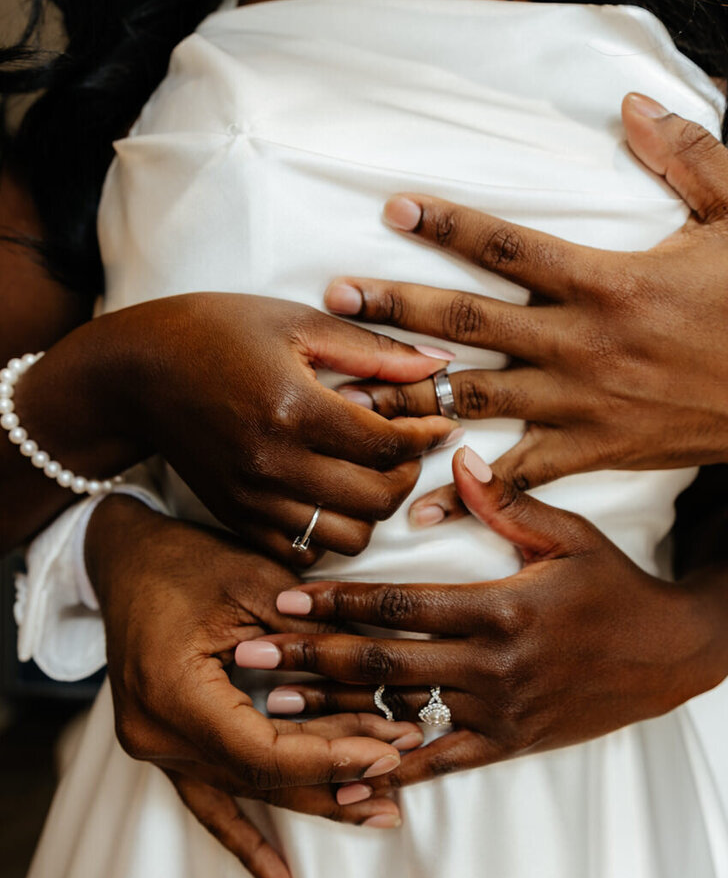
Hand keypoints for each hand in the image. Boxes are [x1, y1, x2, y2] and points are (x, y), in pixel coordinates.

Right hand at [15, 293, 457, 562]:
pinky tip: (330, 498)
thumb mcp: (296, 323)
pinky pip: (305, 553)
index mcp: (293, 407)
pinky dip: (329, 534)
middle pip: (377, 501)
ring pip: (347, 539)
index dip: (427, 438)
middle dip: (407, 476)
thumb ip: (373, 351)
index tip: (441, 425)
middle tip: (406, 451)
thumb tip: (438, 366)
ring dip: (371, 512)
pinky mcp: (238, 521)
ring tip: (368, 477)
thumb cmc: (216, 334)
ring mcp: (254, 500)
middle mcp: (274, 464)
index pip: (387, 445)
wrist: (137, 375)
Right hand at [86, 496, 421, 877]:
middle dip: (337, 776)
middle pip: (263, 777)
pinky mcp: (166, 750)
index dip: (330, 759)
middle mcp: (157, 735)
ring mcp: (156, 750)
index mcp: (172, 693)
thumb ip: (310, 635)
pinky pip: (211, 805)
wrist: (123, 559)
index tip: (389, 751)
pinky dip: (248, 841)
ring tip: (380, 814)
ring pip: (248, 792)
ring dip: (313, 803)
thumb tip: (380, 676)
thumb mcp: (252, 582)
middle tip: (402, 774)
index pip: (264, 750)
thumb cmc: (184, 560)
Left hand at [248, 447, 724, 789]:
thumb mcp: (569, 535)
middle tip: (246, 655)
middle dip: (308, 657)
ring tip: (270, 710)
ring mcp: (498, 712)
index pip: (398, 605)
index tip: (279, 596)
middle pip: (381, 662)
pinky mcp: (507, 744)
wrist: (670, 657)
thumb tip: (455, 458)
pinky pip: (439, 764)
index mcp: (500, 608)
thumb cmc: (616, 588)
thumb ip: (507, 502)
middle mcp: (492, 665)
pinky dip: (389, 774)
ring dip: (330, 714)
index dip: (333, 601)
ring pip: (398, 715)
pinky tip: (342, 783)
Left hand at [324, 94, 727, 526]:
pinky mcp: (587, 451)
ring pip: (477, 396)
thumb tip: (633, 107)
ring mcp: (579, 406)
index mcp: (609, 284)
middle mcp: (581, 346)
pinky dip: (465, 490)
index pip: (510, 247)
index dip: (447, 224)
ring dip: (410, 391)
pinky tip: (414, 505)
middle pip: (470, 322)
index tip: (394, 208)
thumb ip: (689, 156)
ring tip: (351, 389)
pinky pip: (514, 474)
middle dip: (396, 305)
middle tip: (335, 294)